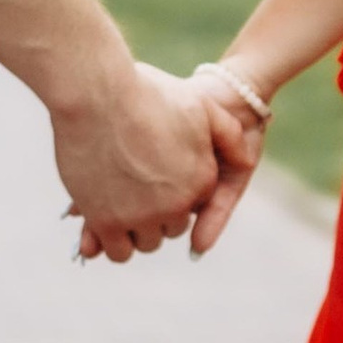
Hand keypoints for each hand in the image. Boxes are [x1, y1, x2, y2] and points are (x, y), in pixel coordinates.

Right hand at [71, 67, 267, 263]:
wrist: (95, 92)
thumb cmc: (144, 93)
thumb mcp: (199, 106)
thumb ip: (227, 134)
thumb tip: (247, 161)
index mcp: (201, 180)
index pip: (196, 204)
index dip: (176, 189)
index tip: (159, 174)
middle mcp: (176, 204)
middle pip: (171, 227)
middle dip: (158, 213)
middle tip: (137, 188)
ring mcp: (141, 216)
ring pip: (145, 242)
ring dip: (135, 230)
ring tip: (119, 202)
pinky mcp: (106, 223)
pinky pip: (117, 251)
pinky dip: (111, 241)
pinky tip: (103, 218)